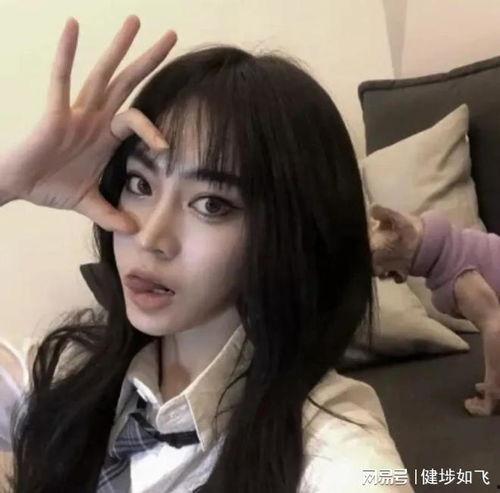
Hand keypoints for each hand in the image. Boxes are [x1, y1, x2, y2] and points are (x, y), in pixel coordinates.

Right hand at [0, 16, 176, 233]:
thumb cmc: (53, 186)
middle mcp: (96, 118)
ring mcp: (77, 112)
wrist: (21, 187)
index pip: (138, 120)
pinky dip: (66, 55)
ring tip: (135, 21)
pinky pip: (61, 81)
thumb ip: (111, 214)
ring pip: (102, 75)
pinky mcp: (55, 113)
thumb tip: (132, 232)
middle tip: (170, 35)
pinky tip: (72, 26)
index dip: (154, 130)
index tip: (168, 149)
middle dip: (148, 60)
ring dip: (119, 49)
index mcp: (106, 136)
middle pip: (127, 83)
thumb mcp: (90, 203)